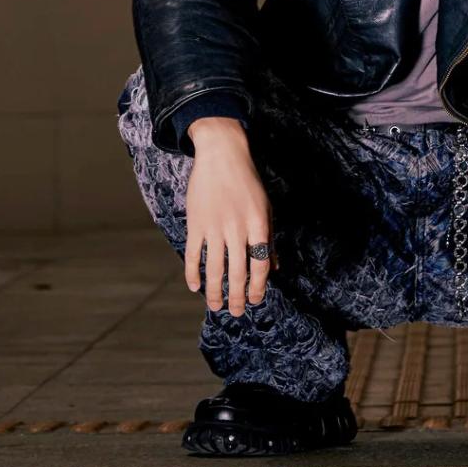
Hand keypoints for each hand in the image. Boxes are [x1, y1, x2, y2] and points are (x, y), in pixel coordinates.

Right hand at [184, 117, 274, 315]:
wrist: (222, 154)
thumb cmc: (248, 181)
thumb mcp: (266, 207)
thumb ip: (270, 237)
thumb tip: (275, 267)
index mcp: (258, 224)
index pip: (261, 265)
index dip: (258, 287)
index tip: (256, 300)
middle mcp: (237, 228)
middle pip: (238, 272)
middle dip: (238, 296)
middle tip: (237, 312)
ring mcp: (214, 226)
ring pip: (214, 268)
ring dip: (215, 292)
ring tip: (216, 306)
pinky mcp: (196, 222)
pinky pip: (194, 253)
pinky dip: (192, 273)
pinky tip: (194, 287)